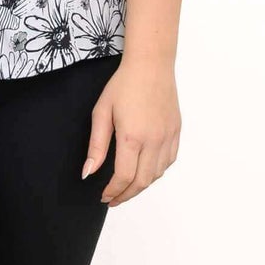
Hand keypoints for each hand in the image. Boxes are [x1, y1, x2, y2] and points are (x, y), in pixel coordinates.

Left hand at [81, 57, 180, 205]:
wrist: (151, 65)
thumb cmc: (123, 85)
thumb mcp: (101, 113)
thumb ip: (96, 146)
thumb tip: (88, 172)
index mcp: (132, 137)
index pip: (124, 177)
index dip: (113, 192)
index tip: (104, 196)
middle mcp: (154, 140)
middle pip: (142, 181)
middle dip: (126, 195)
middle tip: (113, 199)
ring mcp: (168, 136)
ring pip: (157, 174)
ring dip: (141, 185)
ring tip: (127, 187)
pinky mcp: (176, 131)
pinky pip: (169, 161)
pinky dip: (156, 172)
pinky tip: (145, 171)